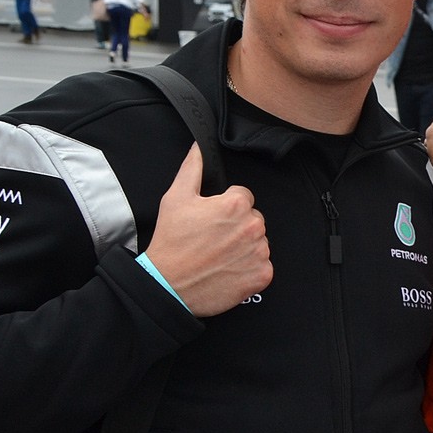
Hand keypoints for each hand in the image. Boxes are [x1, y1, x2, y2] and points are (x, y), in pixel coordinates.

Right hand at [142, 145, 270, 316]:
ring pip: (259, 241)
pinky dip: (250, 268)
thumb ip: (192, 168)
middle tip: (213, 238)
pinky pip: (263, 265)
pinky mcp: (262, 275)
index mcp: (236, 205)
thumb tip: (199, 148)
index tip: (211, 220)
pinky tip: (228, 269)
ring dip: (244, 246)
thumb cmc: (171, 242)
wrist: (169, 285)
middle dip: (237, 225)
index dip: (225, 207)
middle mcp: (253, 226)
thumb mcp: (176, 198)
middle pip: (253, 218)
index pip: (243, 197)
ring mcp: (260, 252)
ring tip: (219, 254)